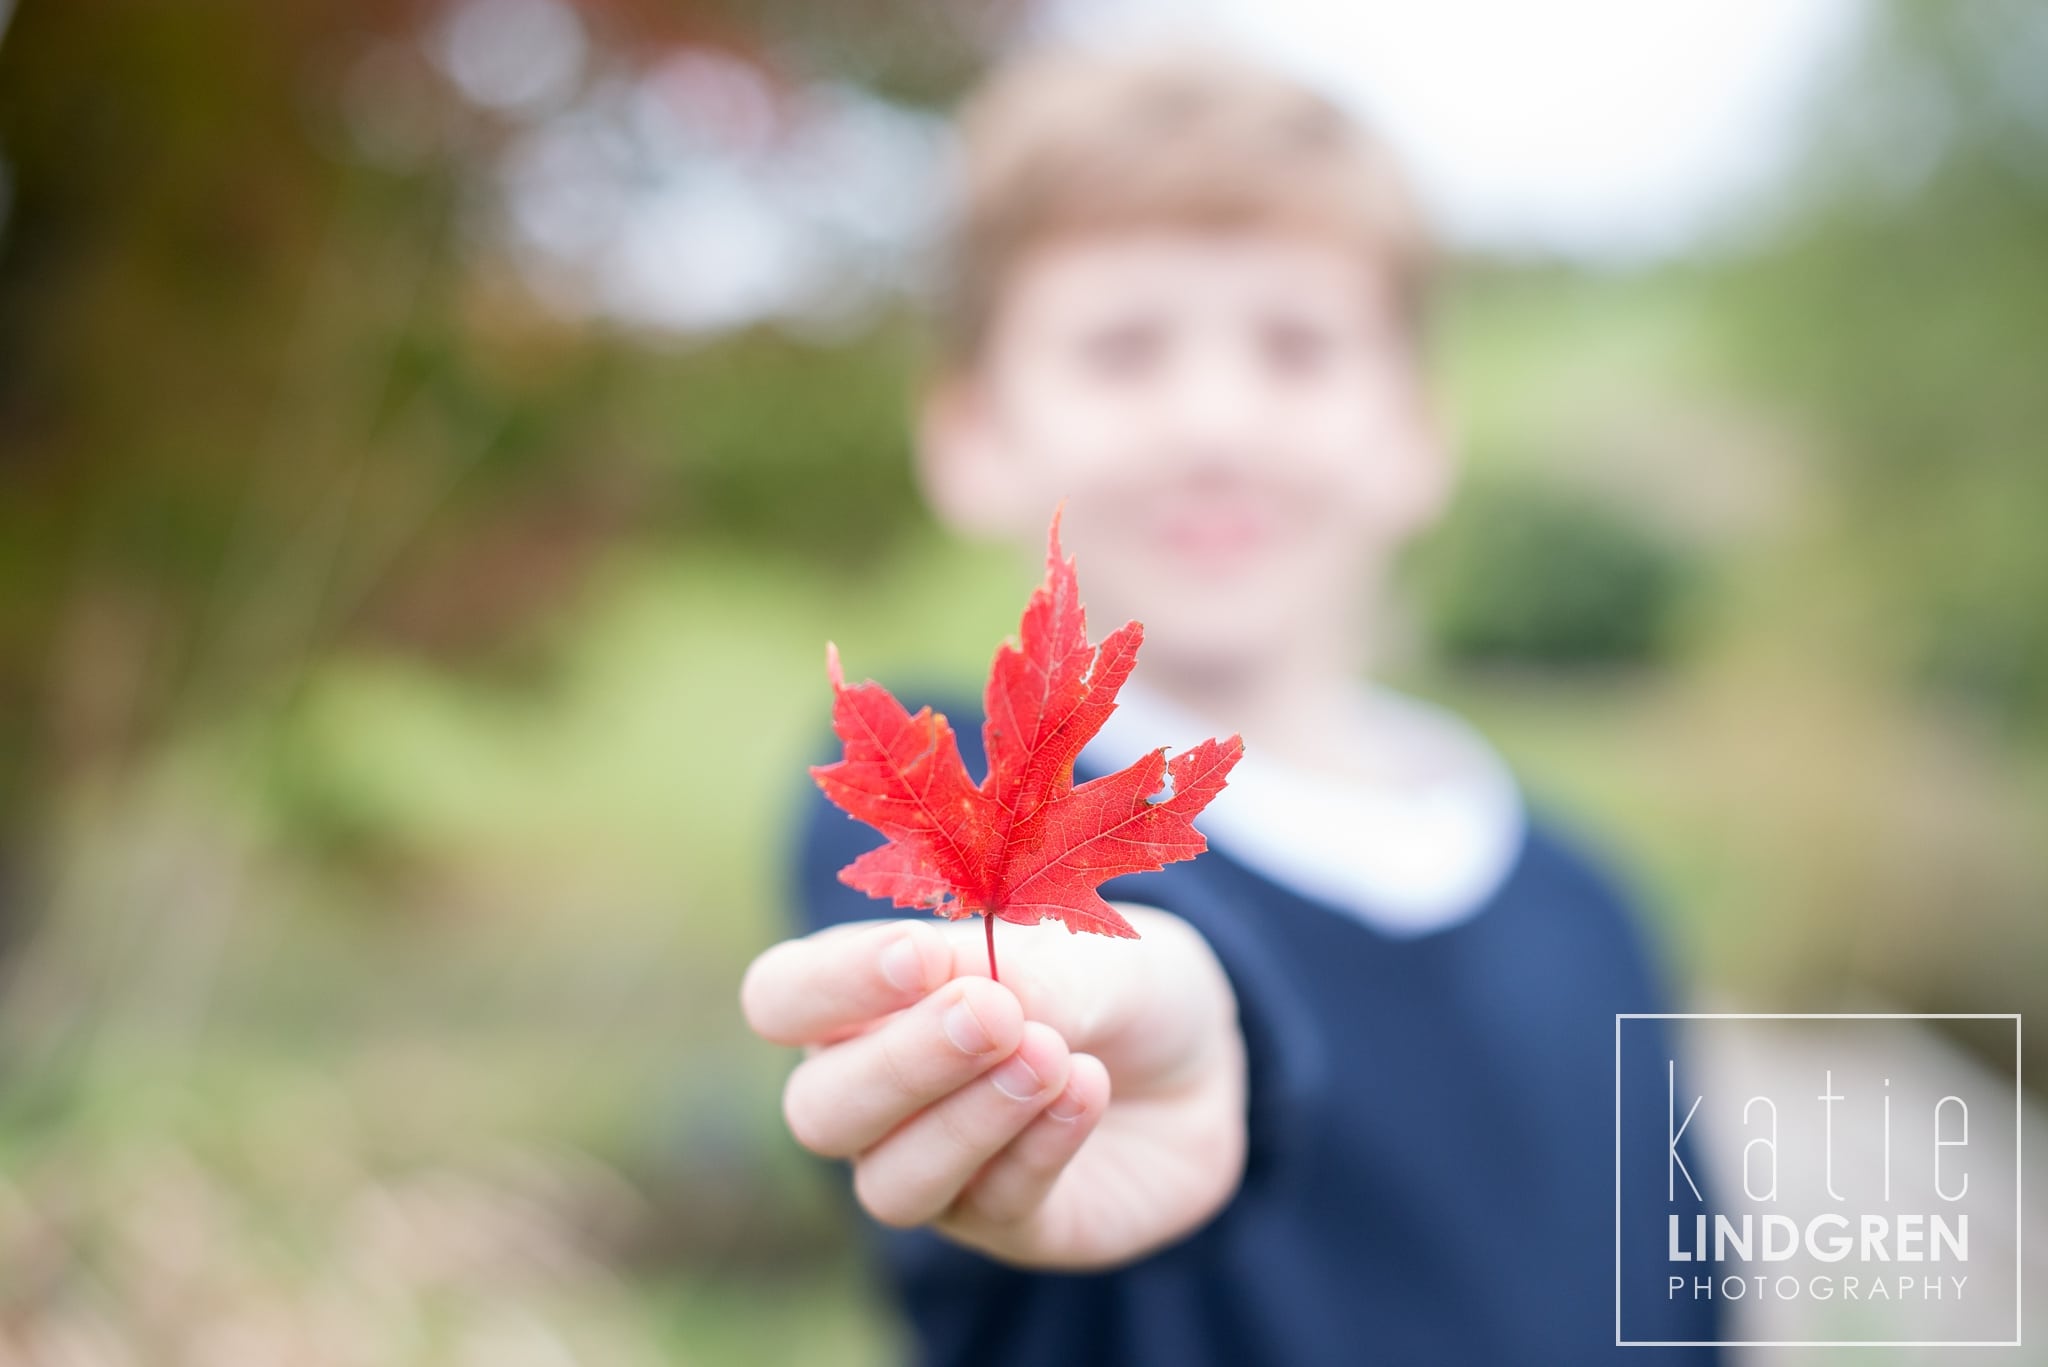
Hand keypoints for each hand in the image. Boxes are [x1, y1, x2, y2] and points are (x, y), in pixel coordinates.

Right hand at [739, 905, 1246, 1270]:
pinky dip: (1040, 1145)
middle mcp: (879, 1098)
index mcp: (865, 1002)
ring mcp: (938, 1172)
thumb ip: (1024, 968)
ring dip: (970, 1118)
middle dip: (903, 1063)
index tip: (917, 953)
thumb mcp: (1083, 945)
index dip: (832, 983)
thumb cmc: (1113, 981)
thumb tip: (978, 1003)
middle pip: (819, 1111)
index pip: (783, 999)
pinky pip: (994, 1207)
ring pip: (893, 1183)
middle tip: (994, 1014)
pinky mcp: (1010, 1228)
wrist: (1203, 1057)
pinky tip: (1087, 1090)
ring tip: (1051, 1056)